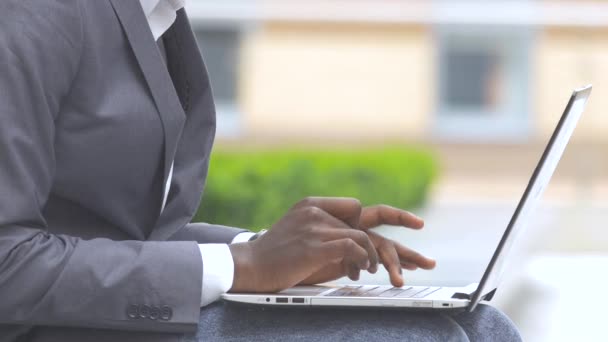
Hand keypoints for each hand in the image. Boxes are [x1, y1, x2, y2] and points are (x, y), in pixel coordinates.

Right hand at [228, 197, 434, 292]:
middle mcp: (319, 211)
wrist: (249, 265)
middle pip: (370, 214)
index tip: (404, 222)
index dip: (381, 215)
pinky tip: (362, 272)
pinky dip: (362, 260)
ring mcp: (318, 226)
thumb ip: (329, 236)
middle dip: (401, 218)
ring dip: (377, 256)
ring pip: (363, 235)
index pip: (357, 206)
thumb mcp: (304, 238)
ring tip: (384, 272)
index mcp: (315, 206)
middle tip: (421, 225)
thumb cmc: (277, 256)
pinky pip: (353, 247)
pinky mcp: (316, 244)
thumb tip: (358, 250)